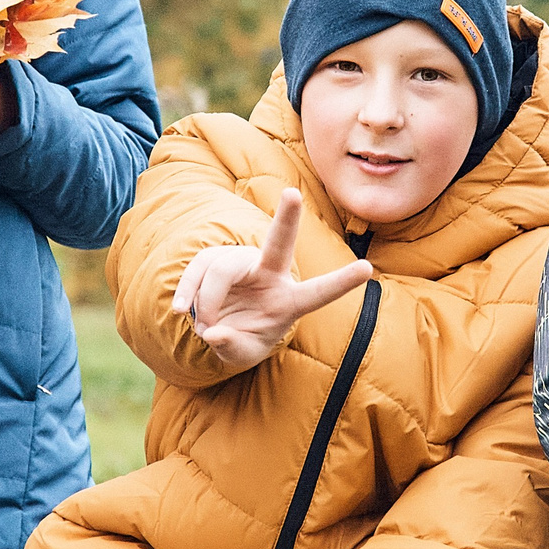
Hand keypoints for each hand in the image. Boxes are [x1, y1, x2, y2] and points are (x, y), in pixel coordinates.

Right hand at [173, 188, 373, 370]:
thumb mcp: (242, 354)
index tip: (367, 270)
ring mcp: (240, 263)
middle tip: (292, 194)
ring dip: (205, 302)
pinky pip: (197, 270)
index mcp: (289, 300)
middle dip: (286, 219)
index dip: (340, 282)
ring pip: (220, 270)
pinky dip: (186, 292)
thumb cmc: (243, 340)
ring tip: (203, 327)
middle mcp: (269, 274)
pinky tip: (180, 310)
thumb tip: (213, 333)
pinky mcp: (213, 260)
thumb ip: (232, 347)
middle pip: (278, 243)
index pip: (317, 293)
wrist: (217, 329)